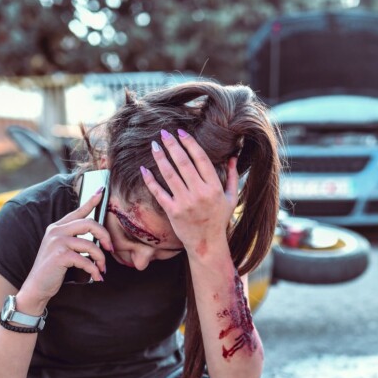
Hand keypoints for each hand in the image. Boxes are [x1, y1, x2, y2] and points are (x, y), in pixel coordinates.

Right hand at [18, 188, 112, 309]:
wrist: (36, 287)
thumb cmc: (53, 270)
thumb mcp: (62, 250)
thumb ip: (75, 240)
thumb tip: (98, 237)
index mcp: (57, 227)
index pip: (77, 211)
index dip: (91, 201)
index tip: (102, 191)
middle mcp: (56, 231)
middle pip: (89, 223)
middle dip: (105, 236)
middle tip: (110, 249)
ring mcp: (57, 242)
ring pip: (90, 244)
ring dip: (100, 259)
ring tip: (102, 269)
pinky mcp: (59, 255)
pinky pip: (85, 260)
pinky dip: (94, 270)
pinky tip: (97, 277)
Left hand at [142, 129, 238, 253]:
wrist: (207, 244)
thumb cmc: (219, 220)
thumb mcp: (231, 198)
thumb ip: (233, 176)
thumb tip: (233, 156)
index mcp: (214, 188)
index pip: (201, 159)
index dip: (189, 143)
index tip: (181, 132)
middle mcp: (200, 193)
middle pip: (183, 163)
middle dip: (172, 145)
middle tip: (163, 133)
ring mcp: (185, 203)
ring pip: (169, 174)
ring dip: (160, 158)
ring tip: (154, 145)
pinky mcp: (173, 212)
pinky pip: (159, 193)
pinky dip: (150, 180)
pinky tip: (144, 169)